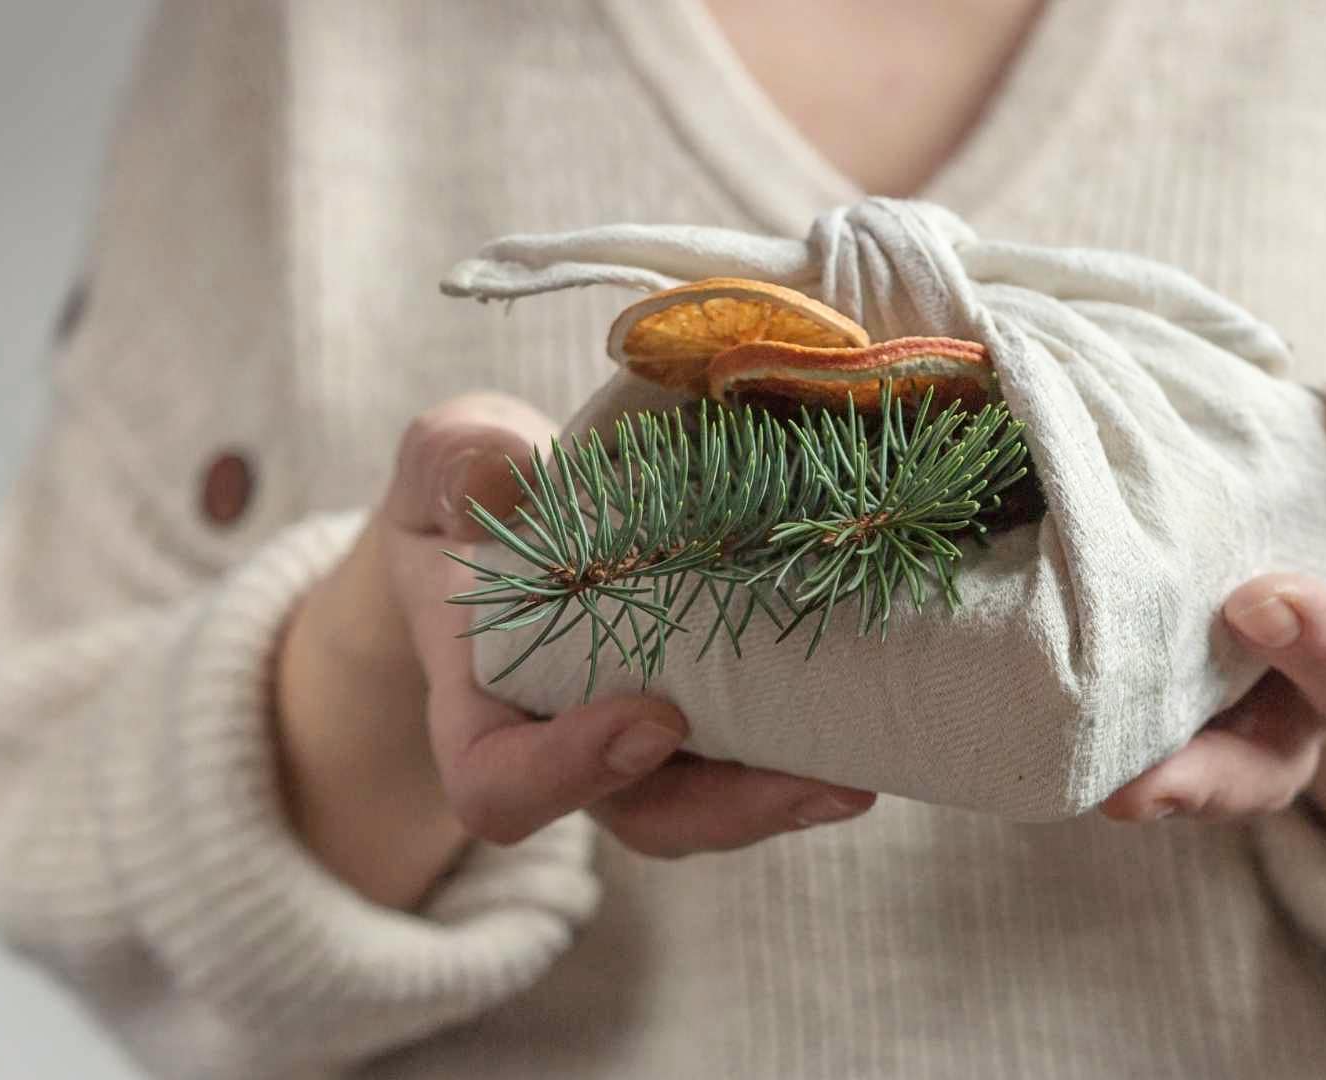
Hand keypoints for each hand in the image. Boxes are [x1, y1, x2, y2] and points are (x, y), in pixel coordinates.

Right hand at [275, 393, 873, 909]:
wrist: (517, 514)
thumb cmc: (473, 493)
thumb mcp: (446, 459)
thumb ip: (455, 463)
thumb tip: (502, 479)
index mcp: (483, 701)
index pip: (500, 782)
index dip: (570, 774)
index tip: (654, 718)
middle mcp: (568, 741)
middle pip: (643, 816)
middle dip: (730, 809)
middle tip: (819, 780)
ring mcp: (644, 737)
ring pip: (712, 803)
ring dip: (788, 796)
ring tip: (863, 769)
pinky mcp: (708, 712)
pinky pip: (755, 754)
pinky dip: (811, 745)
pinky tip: (879, 715)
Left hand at [1101, 349, 1325, 890]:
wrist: (1290, 500)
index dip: (1323, 642)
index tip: (1260, 601)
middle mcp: (1293, 704)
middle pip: (1265, 768)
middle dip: (1216, 769)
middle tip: (1154, 767)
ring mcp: (1214, 721)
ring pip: (1185, 788)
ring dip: (1141, 793)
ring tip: (1095, 797)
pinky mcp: (1139, 714)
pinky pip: (1114, 751)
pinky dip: (1076, 747)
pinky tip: (1020, 729)